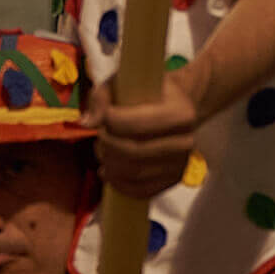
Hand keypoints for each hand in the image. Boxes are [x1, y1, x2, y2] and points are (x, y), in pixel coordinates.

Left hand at [84, 69, 199, 198]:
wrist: (178, 106)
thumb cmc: (148, 93)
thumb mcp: (125, 82)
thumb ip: (103, 97)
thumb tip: (88, 123)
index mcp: (180, 113)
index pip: (135, 124)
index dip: (110, 122)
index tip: (104, 117)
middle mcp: (186, 141)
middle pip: (134, 152)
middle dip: (108, 145)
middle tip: (101, 136)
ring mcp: (181, 163)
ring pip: (135, 172)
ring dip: (110, 164)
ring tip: (104, 152)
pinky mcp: (174, 179)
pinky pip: (142, 191)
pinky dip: (119, 184)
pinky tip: (109, 172)